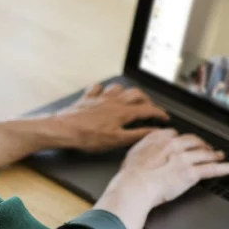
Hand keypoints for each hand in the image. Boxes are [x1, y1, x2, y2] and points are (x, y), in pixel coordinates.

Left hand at [52, 82, 170, 152]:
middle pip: (136, 94)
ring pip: (118, 87)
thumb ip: (137, 134)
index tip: (165, 118)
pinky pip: (97, 88)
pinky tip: (103, 94)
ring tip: (129, 99)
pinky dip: (103, 90)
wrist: (63, 129)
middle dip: (146, 100)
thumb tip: (155, 131)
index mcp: (122, 112)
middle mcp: (113, 101)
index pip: (147, 109)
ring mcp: (99, 97)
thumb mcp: (116, 140)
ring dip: (126, 92)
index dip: (159, 113)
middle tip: (150, 108)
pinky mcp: (87, 98)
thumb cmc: (88, 137)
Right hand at [114, 129, 228, 207]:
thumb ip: (143, 147)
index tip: (184, 142)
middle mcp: (173, 145)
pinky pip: (212, 169)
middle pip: (193, 141)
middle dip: (201, 144)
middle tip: (206, 147)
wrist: (135, 185)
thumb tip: (147, 147)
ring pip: (204, 153)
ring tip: (220, 155)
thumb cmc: (130, 174)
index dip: (182, 139)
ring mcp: (184, 158)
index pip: (175, 134)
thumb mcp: (133, 153)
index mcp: (158, 139)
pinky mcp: (191, 173)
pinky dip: (225, 167)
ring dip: (214, 154)